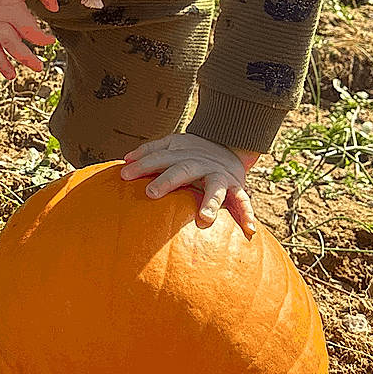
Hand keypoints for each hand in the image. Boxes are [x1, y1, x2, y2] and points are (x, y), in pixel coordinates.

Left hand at [119, 134, 256, 232]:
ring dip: (211, 202)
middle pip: (183, 169)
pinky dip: (247, 214)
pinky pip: (243, 201)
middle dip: (168, 180)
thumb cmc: (193, 152)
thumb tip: (125, 159)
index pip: (159, 157)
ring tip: (204, 218)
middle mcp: (201, 164)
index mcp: (182, 154)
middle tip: (151, 192)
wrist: (230, 145)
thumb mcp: (173, 145)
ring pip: (216, 188)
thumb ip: (150, 151)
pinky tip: (248, 229)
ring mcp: (219, 176)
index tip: (123, 174)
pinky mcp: (236, 187)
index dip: (142, 164)